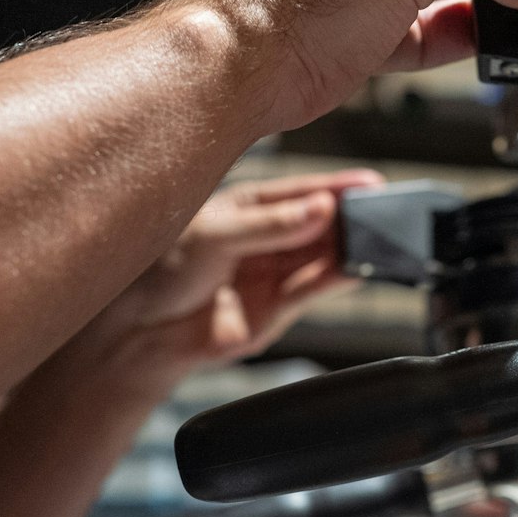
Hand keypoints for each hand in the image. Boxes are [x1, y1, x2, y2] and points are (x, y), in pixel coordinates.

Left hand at [45, 169, 380, 396]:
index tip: (371, 184)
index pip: (303, 191)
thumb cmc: (160, 271)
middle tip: (378, 212)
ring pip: (322, 257)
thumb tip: (319, 209)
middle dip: (351, 218)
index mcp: (250, 206)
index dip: (339, 186)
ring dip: (348, 250)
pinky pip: (313, 290)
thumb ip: (269, 225)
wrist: (139, 332)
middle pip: (321, 224)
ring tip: (371, 240)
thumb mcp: (214, 235)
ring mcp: (273, 274)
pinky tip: (354, 268)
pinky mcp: (276, 310)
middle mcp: (267, 238)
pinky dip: (337, 280)